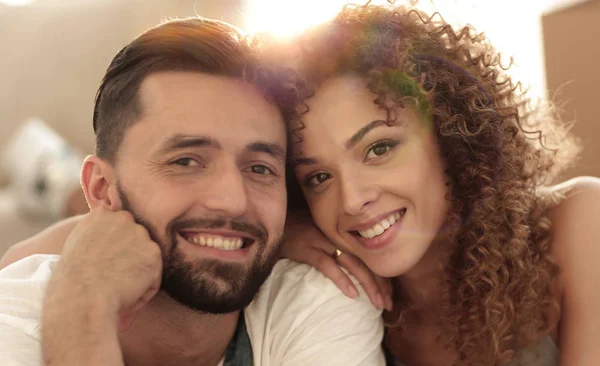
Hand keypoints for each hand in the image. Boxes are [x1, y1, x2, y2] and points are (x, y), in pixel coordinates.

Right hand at [47, 206, 162, 328]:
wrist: (82, 296)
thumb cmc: (73, 280)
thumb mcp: (77, 246)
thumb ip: (97, 235)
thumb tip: (110, 240)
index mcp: (101, 215)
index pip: (117, 225)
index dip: (115, 246)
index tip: (106, 262)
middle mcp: (123, 219)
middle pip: (135, 238)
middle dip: (129, 256)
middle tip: (114, 276)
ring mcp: (140, 235)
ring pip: (145, 257)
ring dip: (137, 273)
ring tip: (117, 288)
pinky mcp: (153, 253)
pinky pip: (154, 276)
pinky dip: (144, 290)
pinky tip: (127, 295)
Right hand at [282, 212, 392, 310]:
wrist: (273, 223)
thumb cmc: (297, 231)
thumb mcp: (322, 236)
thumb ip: (337, 247)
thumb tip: (355, 269)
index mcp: (342, 234)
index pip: (368, 256)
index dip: (381, 275)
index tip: (389, 294)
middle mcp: (336, 236)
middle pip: (364, 260)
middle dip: (379, 284)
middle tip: (388, 304)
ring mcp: (322, 241)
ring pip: (352, 264)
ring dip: (367, 284)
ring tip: (377, 303)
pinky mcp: (307, 249)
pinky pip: (328, 266)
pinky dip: (341, 280)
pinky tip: (352, 294)